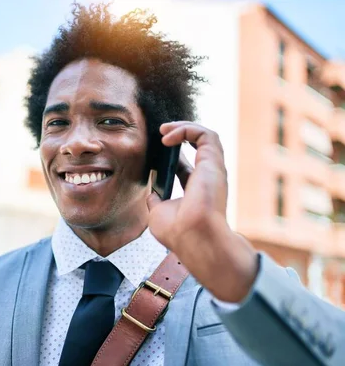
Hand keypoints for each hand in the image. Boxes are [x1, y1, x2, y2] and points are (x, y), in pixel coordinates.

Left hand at [146, 121, 257, 302]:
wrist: (192, 238)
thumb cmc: (178, 232)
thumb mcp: (158, 212)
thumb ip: (157, 199)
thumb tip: (152, 192)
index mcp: (196, 189)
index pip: (186, 166)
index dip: (171, 155)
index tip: (155, 150)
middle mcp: (207, 177)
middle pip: (198, 146)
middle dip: (180, 133)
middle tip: (160, 132)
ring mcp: (212, 169)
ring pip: (205, 135)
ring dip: (183, 127)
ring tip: (163, 130)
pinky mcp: (213, 161)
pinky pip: (205, 134)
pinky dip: (186, 129)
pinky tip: (168, 137)